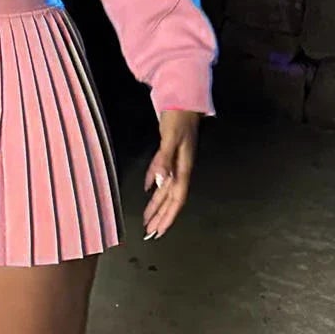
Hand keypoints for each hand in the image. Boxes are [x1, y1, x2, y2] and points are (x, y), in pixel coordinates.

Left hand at [144, 110, 198, 237]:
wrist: (185, 100)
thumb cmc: (179, 117)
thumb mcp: (171, 137)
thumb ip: (164, 159)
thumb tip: (159, 182)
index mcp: (183, 166)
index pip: (177, 198)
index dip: (168, 215)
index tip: (159, 230)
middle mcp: (181, 167)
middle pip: (171, 198)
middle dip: (162, 217)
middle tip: (151, 233)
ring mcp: (177, 161)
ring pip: (167, 189)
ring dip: (158, 205)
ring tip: (149, 220)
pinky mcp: (170, 153)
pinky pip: (163, 175)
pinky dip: (155, 184)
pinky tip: (149, 190)